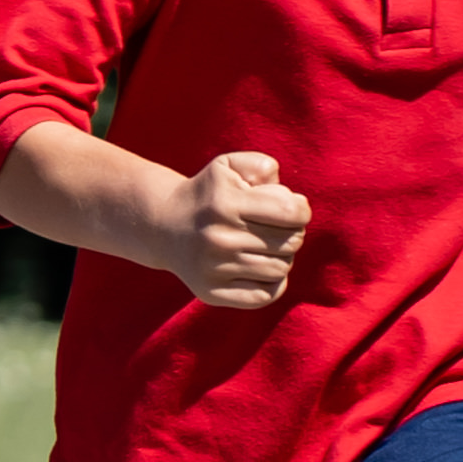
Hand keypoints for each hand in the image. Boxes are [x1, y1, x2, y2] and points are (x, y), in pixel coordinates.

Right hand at [167, 149, 308, 308]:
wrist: (162, 225)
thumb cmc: (209, 194)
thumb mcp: (229, 166)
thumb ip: (262, 166)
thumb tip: (288, 196)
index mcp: (225, 204)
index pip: (294, 213)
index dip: (301, 210)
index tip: (288, 209)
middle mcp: (218, 238)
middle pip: (292, 242)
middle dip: (291, 233)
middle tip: (273, 229)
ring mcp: (213, 268)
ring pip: (281, 269)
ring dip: (280, 257)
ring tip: (263, 247)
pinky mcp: (210, 292)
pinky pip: (265, 295)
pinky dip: (272, 282)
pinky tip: (260, 268)